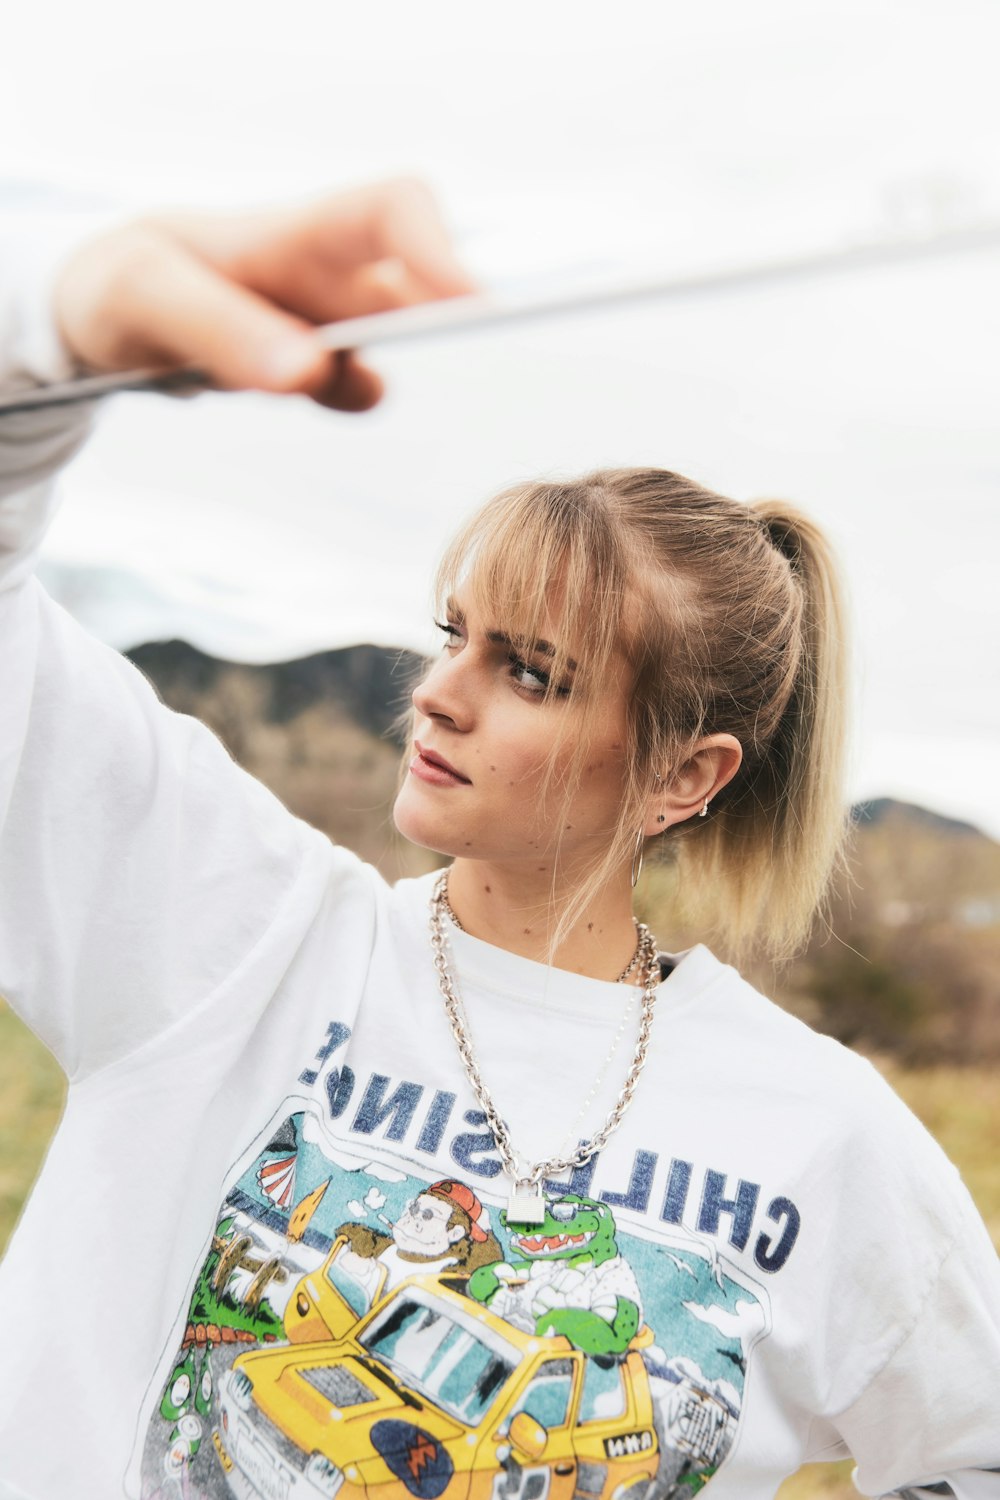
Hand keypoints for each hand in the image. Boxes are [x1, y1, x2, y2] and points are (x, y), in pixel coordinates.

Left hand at [52, 178, 474, 411]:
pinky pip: (357, 386)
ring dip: (374, 366)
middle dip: (446, 312)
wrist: (105, 312)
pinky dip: (347, 399)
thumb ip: (221, 330)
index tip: (472, 306)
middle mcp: (325, 270)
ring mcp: (326, 320)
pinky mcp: (315, 366)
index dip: (441, 252)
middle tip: (449, 351)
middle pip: (418, 279)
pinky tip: (294, 396)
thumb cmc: (122, 282)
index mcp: (291, 230)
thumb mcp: (144, 295)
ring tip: (304, 380)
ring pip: (390, 341)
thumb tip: (313, 371)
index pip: (393, 211)